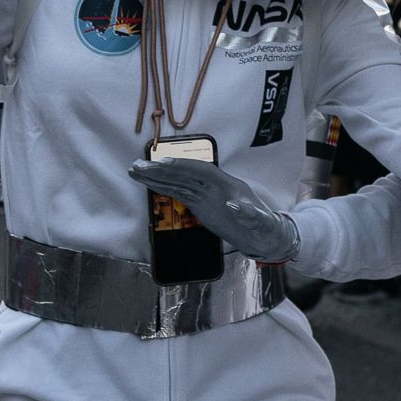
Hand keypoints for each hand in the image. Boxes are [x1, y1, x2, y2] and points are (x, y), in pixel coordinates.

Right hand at [126, 158, 299, 262]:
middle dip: (161, 169)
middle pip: (184, 174)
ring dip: (156, 176)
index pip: (202, 171)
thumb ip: (250, 215)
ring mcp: (205, 194)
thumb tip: (235, 204)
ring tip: (134, 170)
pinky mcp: (199, 204)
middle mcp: (214, 186)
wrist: (265, 236)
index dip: (183, 167)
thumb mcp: (262, 224)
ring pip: (177, 182)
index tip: (163, 164)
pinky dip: (161, 188)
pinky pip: (177, 193)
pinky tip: (147, 183)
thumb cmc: (265, 228)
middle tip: (138, 166)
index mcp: (228, 185)